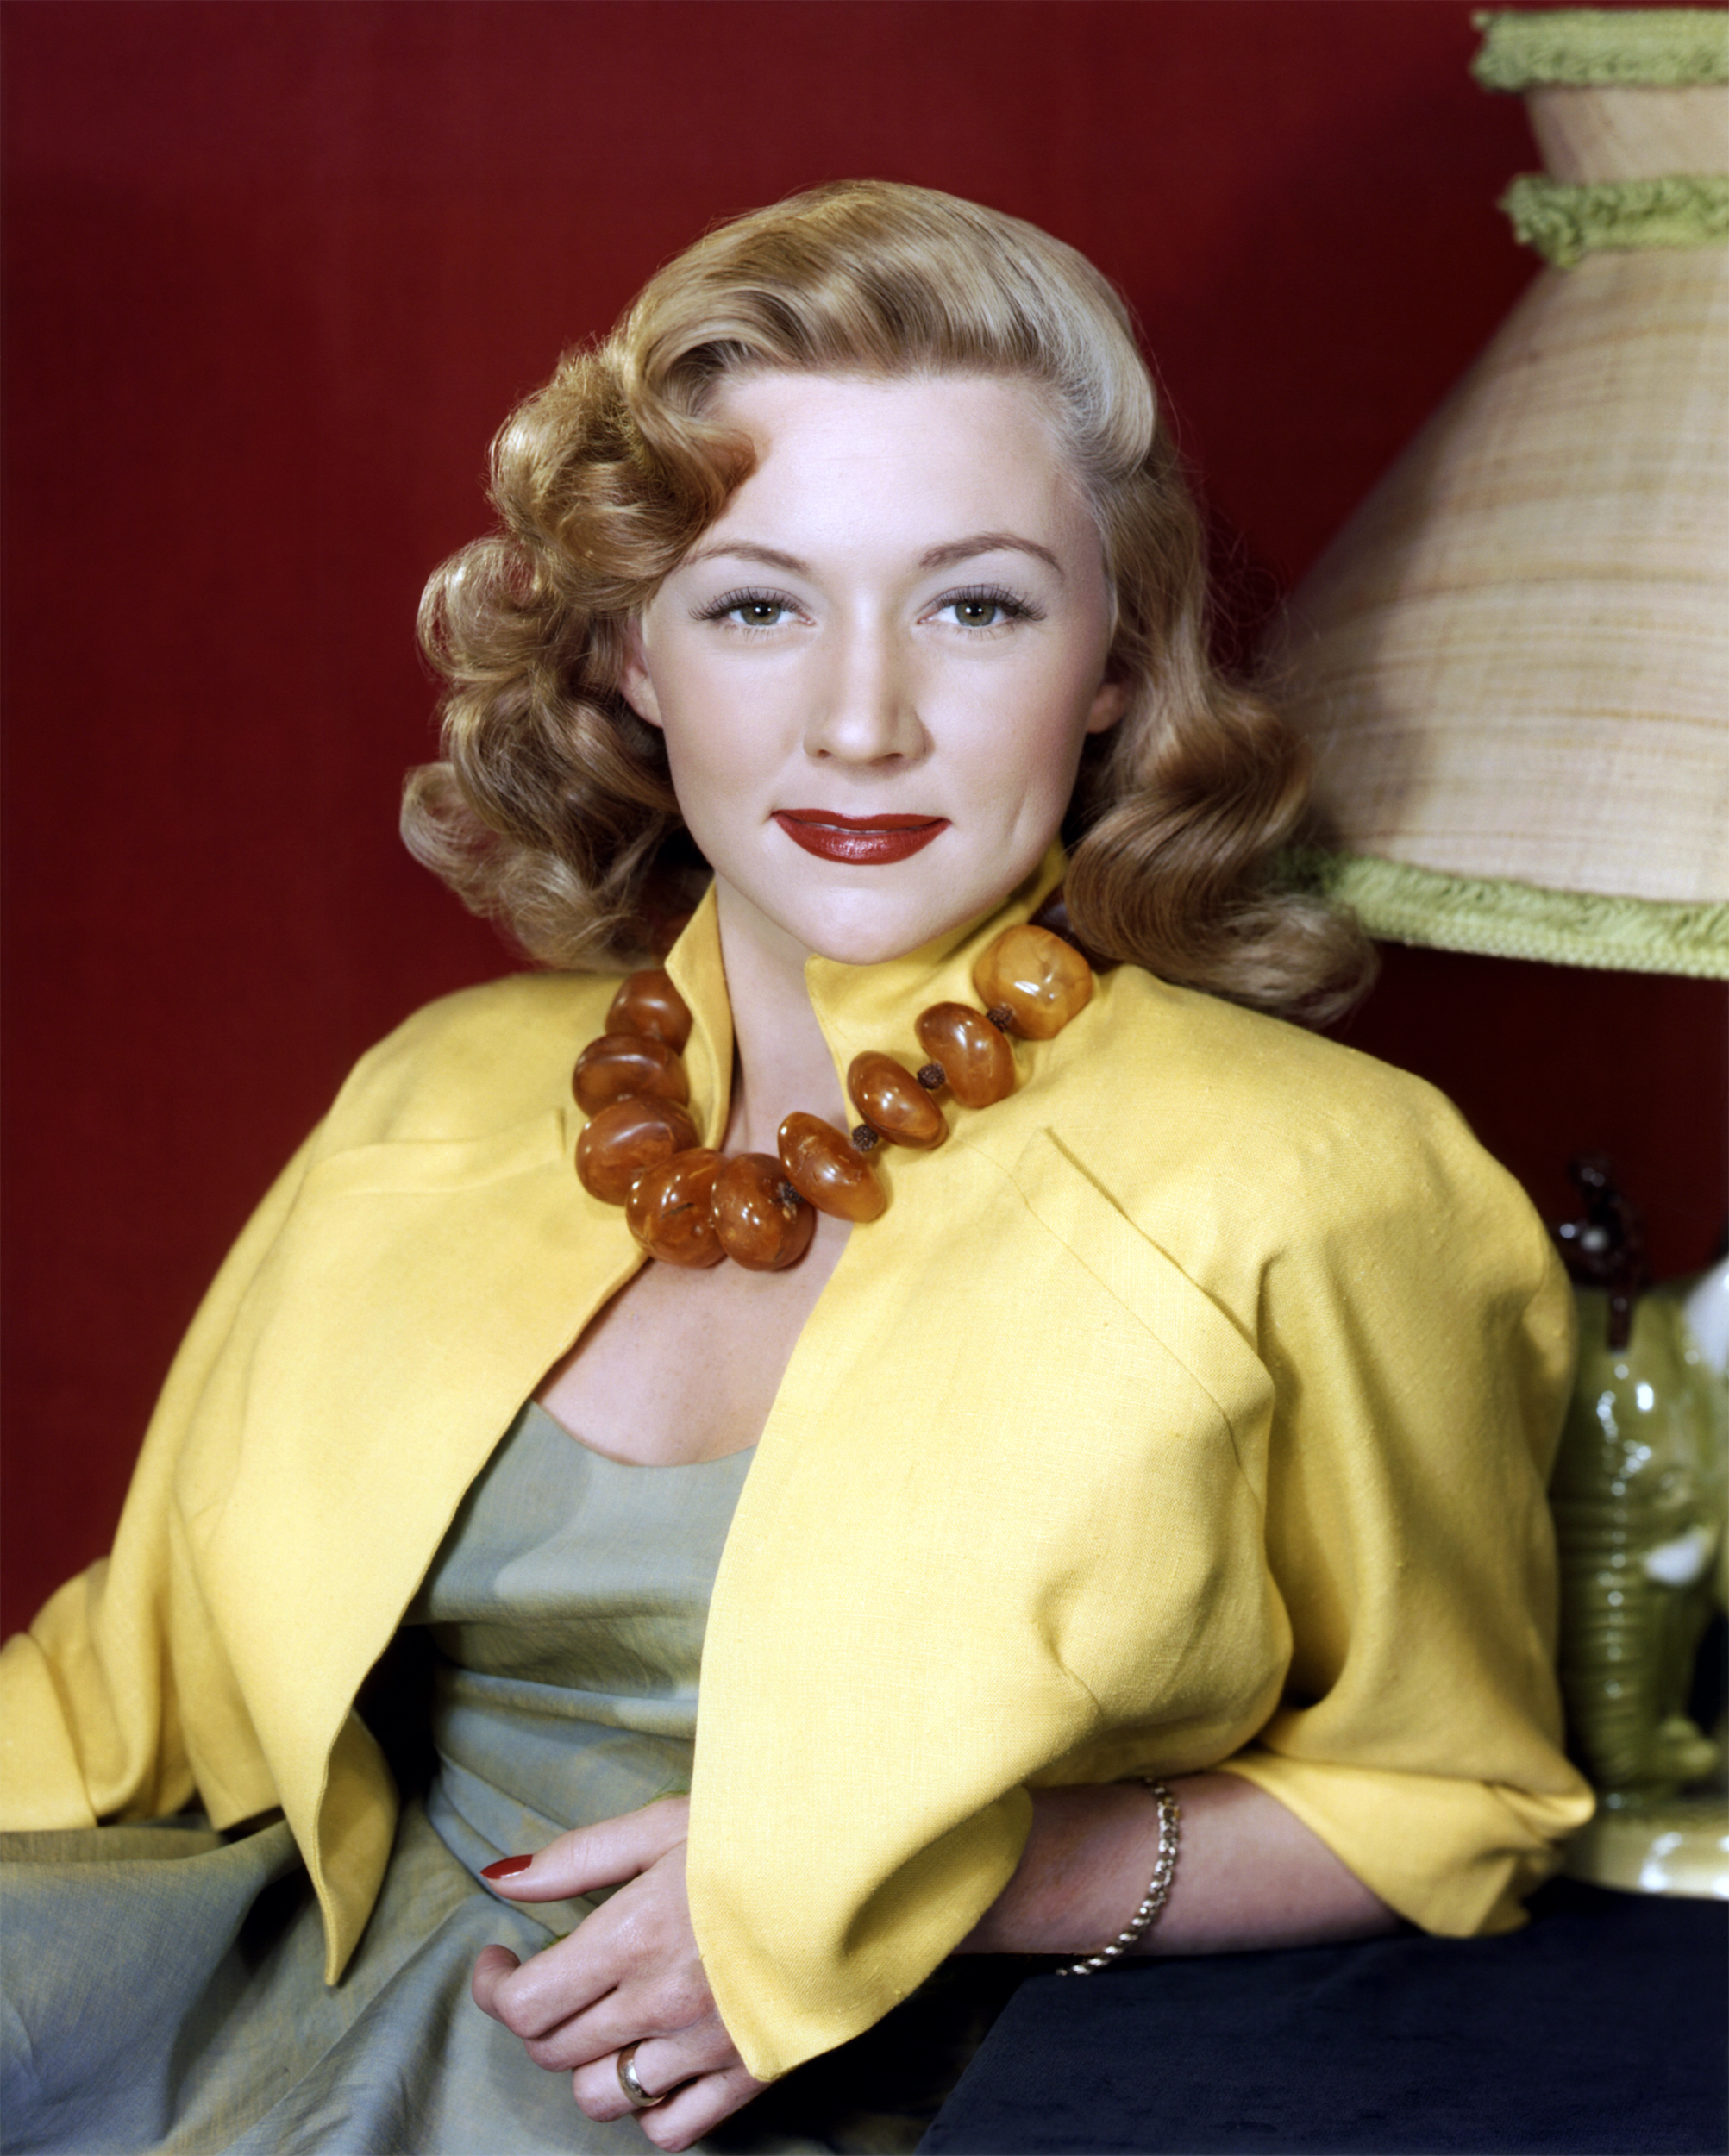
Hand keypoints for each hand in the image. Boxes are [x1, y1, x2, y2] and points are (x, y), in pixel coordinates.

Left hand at [470, 1796, 768, 2149]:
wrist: (860, 1867)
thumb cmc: (758, 1833)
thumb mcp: (663, 1824)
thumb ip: (577, 1858)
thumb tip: (501, 1877)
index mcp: (633, 1936)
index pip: (526, 2004)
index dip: (495, 1988)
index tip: (501, 1961)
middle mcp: (659, 2003)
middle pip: (555, 2051)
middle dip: (535, 2018)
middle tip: (549, 1980)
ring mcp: (703, 2048)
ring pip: (602, 2097)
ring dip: (587, 2063)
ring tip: (602, 2020)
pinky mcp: (746, 2076)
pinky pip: (669, 2129)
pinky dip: (647, 2107)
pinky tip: (652, 2061)